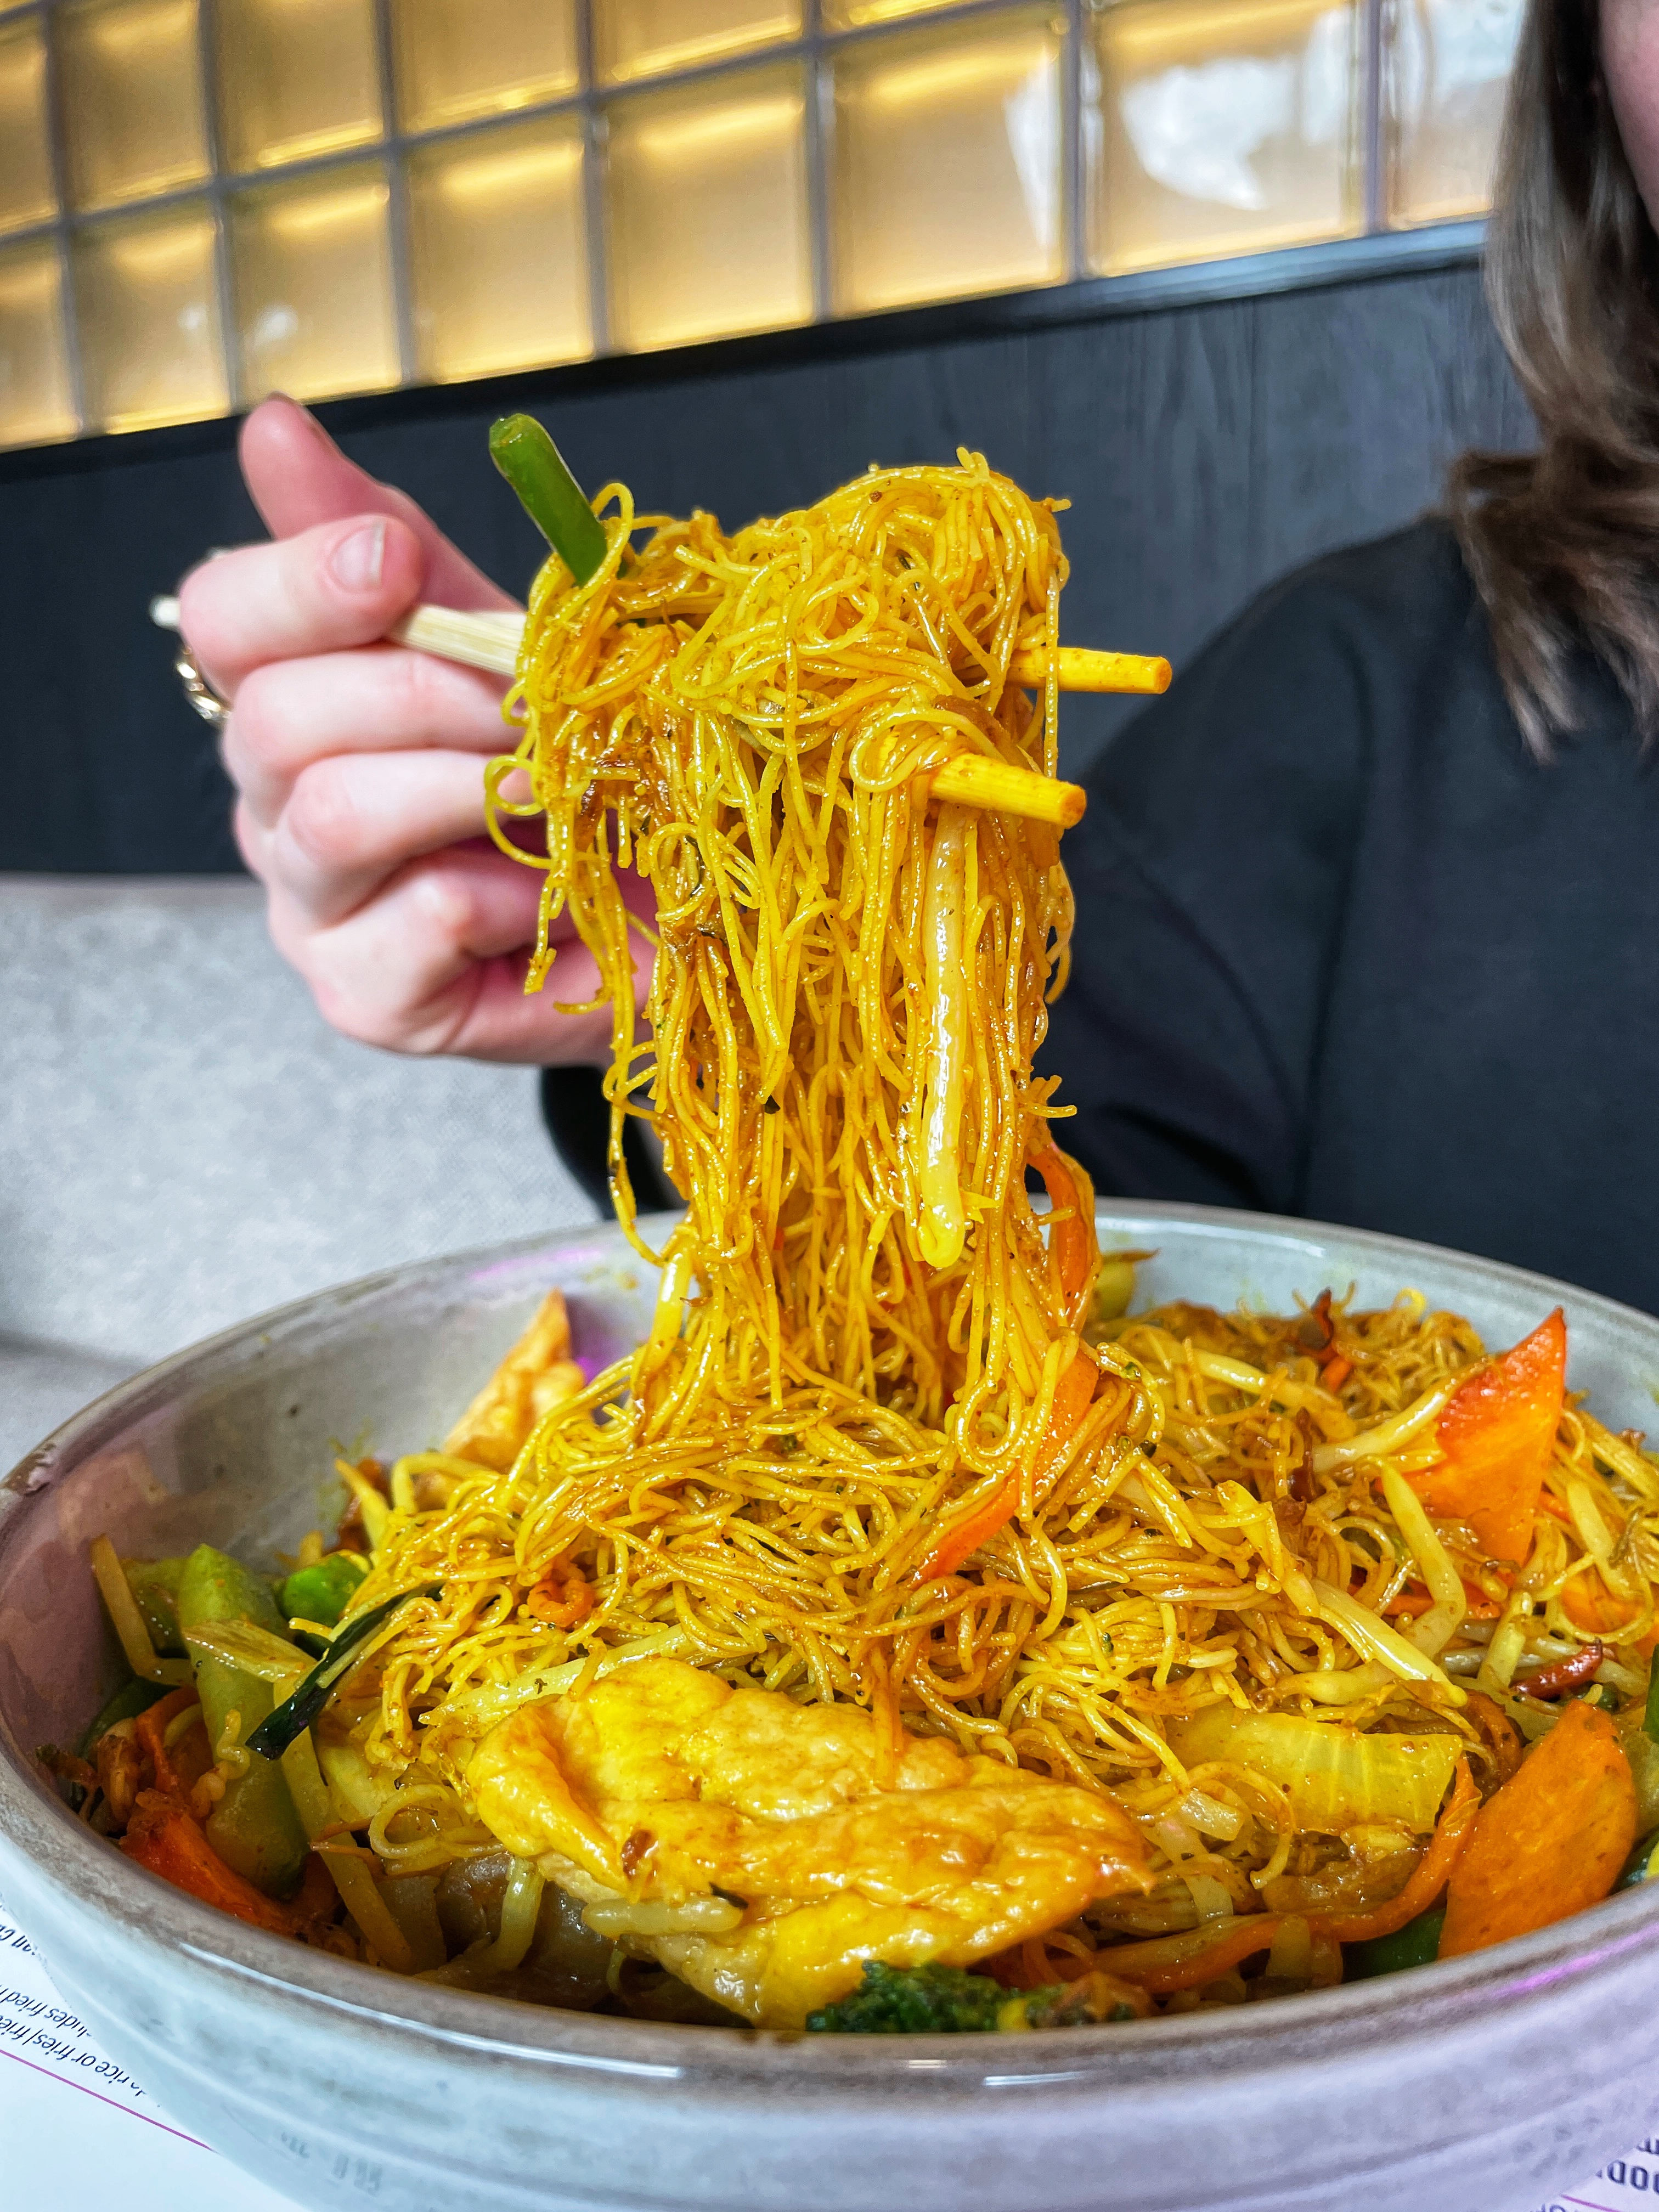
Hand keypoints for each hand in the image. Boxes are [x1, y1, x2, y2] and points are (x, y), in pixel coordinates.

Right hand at [177, 395, 651, 1062]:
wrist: (672, 921)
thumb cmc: (579, 782)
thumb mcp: (502, 645)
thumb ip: (396, 551)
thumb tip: (271, 425)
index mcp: (290, 703)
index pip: (221, 622)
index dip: (299, 580)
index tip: (394, 558)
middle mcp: (276, 806)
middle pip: (274, 717)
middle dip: (420, 690)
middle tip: (526, 699)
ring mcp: (311, 909)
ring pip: (335, 814)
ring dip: (465, 781)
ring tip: (552, 782)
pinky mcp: (368, 997)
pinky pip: (423, 915)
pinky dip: (509, 888)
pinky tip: (551, 891)